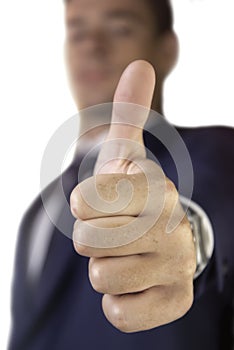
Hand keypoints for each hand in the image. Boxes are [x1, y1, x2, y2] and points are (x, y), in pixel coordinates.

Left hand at [70, 60, 195, 332]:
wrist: (164, 242)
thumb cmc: (134, 197)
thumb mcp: (126, 154)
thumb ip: (127, 112)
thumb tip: (138, 65)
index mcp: (156, 187)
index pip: (86, 199)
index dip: (83, 203)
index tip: (97, 202)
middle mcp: (173, 225)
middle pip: (87, 241)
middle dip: (91, 237)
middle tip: (114, 231)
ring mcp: (177, 266)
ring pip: (102, 277)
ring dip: (104, 268)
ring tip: (127, 256)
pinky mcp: (175, 302)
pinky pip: (120, 312)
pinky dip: (118, 301)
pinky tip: (138, 284)